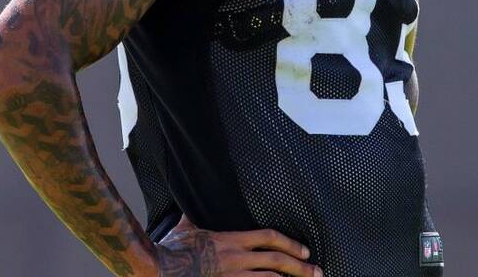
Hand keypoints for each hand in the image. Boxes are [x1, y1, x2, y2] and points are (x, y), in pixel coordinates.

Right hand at [154, 214, 321, 276]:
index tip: (304, 249)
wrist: (160, 269)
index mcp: (231, 240)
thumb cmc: (172, 249)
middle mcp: (236, 259)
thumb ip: (193, 219)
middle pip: (276, 261)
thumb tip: (190, 207)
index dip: (290, 243)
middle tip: (317, 271)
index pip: (268, 237)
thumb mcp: (186, 228)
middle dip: (300, 266)